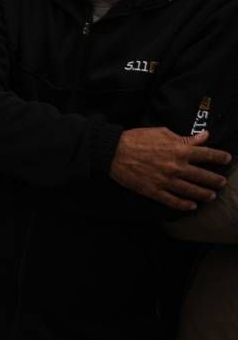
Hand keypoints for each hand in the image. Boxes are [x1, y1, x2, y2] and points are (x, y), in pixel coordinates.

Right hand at [109, 128, 231, 211]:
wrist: (114, 152)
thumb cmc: (138, 139)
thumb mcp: (163, 133)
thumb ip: (185, 138)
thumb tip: (204, 137)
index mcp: (180, 150)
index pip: (207, 154)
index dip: (219, 157)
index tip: (227, 159)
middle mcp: (176, 167)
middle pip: (202, 176)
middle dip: (215, 180)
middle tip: (222, 183)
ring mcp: (165, 181)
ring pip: (190, 190)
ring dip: (203, 194)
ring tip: (211, 196)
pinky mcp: (153, 191)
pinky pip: (172, 200)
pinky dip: (183, 205)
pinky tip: (191, 206)